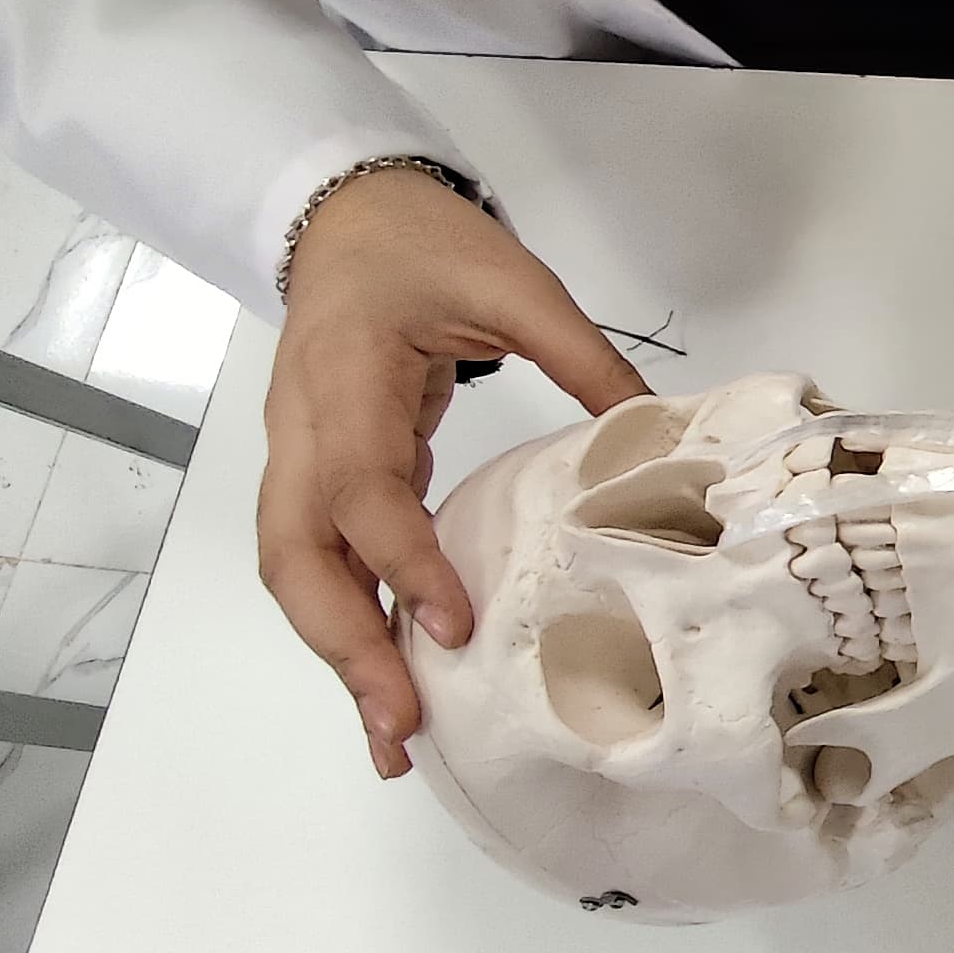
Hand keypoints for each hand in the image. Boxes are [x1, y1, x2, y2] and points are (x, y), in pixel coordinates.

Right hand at [262, 169, 649, 776]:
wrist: (348, 214)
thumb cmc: (424, 243)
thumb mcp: (516, 284)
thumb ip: (583, 356)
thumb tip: (657, 432)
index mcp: (348, 374)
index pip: (362, 486)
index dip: (403, 562)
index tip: (452, 629)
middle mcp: (304, 427)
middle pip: (297, 555)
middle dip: (345, 645)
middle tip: (404, 723)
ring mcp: (298, 454)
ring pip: (296, 571)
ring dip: (337, 655)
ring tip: (391, 738)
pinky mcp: (315, 474)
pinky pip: (318, 562)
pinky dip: (345, 626)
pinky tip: (388, 683)